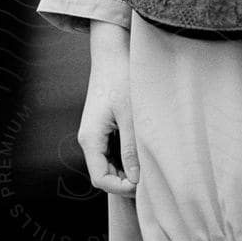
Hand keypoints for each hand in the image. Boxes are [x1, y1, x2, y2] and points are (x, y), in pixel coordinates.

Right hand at [79, 21, 139, 193]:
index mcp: (90, 139)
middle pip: (104, 174)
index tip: (146, 185)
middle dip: (126, 181)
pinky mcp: (102, 127)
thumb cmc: (121, 79)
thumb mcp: (130, 115)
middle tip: (153, 177)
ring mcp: (95, 134)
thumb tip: (136, 179)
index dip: (122, 188)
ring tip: (151, 165)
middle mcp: (88, 140)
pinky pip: (112, 152)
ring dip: (128, 169)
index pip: (101, 179)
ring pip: (109, 164)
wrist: (112, 52)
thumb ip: (131, 148)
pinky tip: (145, 151)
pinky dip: (127, 157)